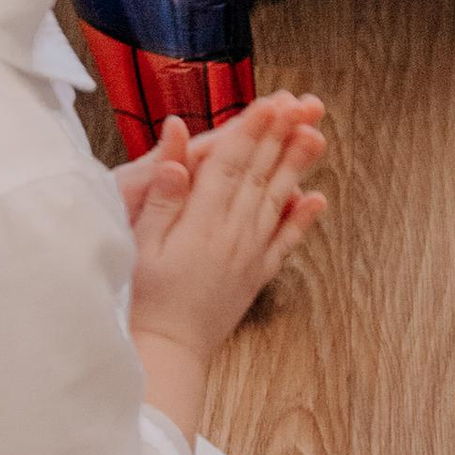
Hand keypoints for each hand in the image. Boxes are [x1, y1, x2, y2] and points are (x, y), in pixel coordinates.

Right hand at [127, 96, 326, 429]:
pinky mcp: (255, 275)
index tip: (271, 103)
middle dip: (281, 136)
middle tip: (303, 105)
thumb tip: (174, 157)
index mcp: (201, 223)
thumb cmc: (144, 298)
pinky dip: (302, 219)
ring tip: (316, 136)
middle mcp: (233, 235)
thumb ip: (161, 198)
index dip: (252, 130)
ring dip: (297, 166)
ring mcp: (249, 256)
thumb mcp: (138, 245)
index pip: (231, 164)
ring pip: (278, 201)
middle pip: (260, 175)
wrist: (166, 352)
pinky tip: (316, 199)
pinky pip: (285, 242)